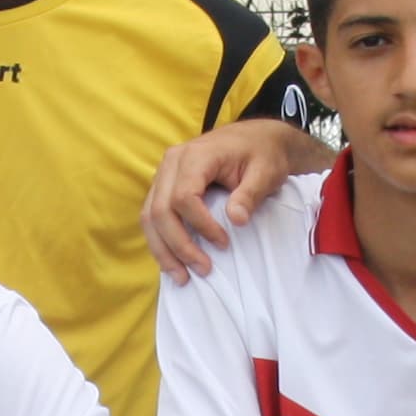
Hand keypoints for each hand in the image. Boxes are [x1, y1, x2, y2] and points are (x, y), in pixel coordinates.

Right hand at [143, 120, 306, 279]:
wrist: (257, 138)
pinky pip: (152, 215)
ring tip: (181, 276)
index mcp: (195, 155)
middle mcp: (171, 162)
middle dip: (178, 245)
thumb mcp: (265, 171)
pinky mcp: (164, 185)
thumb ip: (250, 194)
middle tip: (203, 269)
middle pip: (160, 210)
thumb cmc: (262, 153)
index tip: (224, 243)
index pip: (184, 196)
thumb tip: (237, 220)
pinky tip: (172, 262)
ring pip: (149, 216)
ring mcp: (164, 174)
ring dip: (163, 250)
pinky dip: (160, 241)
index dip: (201, 225)